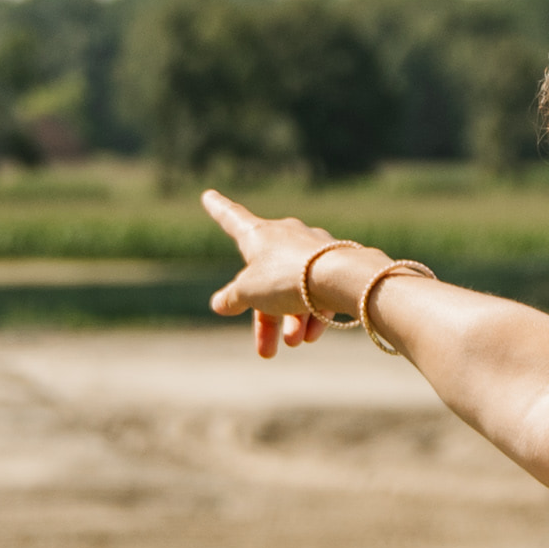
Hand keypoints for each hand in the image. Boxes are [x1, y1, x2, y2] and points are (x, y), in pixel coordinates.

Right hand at [199, 188, 373, 361]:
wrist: (341, 278)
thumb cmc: (286, 277)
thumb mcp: (249, 292)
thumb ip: (232, 298)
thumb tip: (219, 303)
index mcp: (258, 234)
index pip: (231, 218)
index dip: (218, 209)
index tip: (207, 195)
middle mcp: (286, 235)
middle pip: (266, 279)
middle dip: (266, 319)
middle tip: (265, 352)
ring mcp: (313, 248)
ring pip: (295, 289)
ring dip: (292, 321)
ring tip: (296, 343)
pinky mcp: (337, 263)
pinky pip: (319, 290)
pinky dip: (314, 313)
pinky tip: (314, 335)